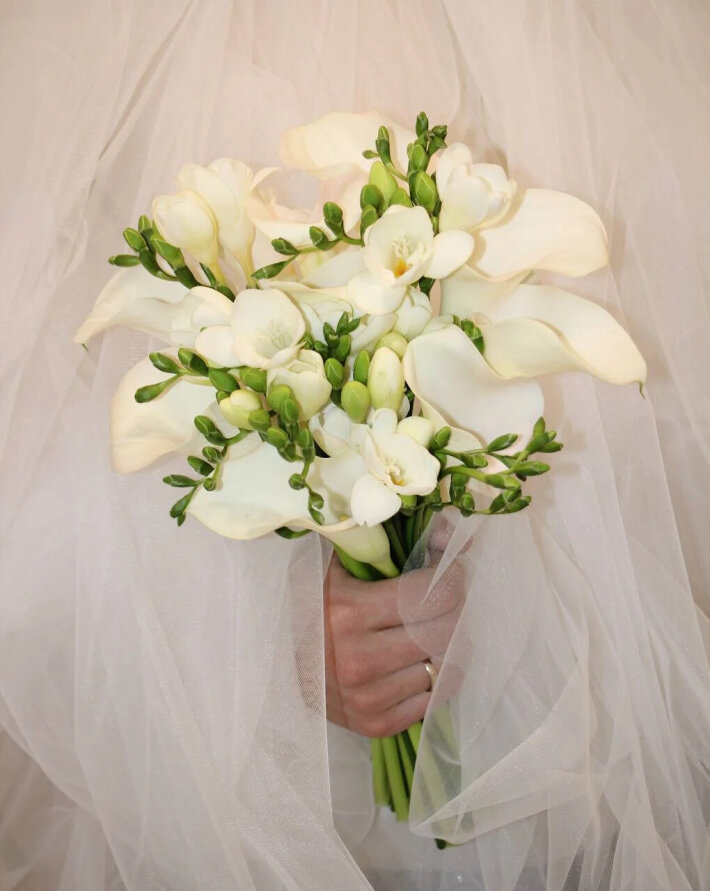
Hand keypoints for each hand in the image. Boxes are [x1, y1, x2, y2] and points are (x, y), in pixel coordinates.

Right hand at [323, 524, 464, 737]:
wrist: (272, 659)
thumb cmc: (312, 602)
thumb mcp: (338, 565)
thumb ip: (388, 543)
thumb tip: (453, 527)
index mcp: (348, 611)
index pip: (431, 594)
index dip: (449, 576)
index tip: (448, 568)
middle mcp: (358, 659)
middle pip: (443, 631)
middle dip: (454, 609)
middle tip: (447, 597)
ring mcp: (367, 697)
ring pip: (442, 668)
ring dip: (445, 645)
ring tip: (430, 628)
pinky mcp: (374, 725)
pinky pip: (431, 701)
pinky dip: (433, 679)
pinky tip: (416, 661)